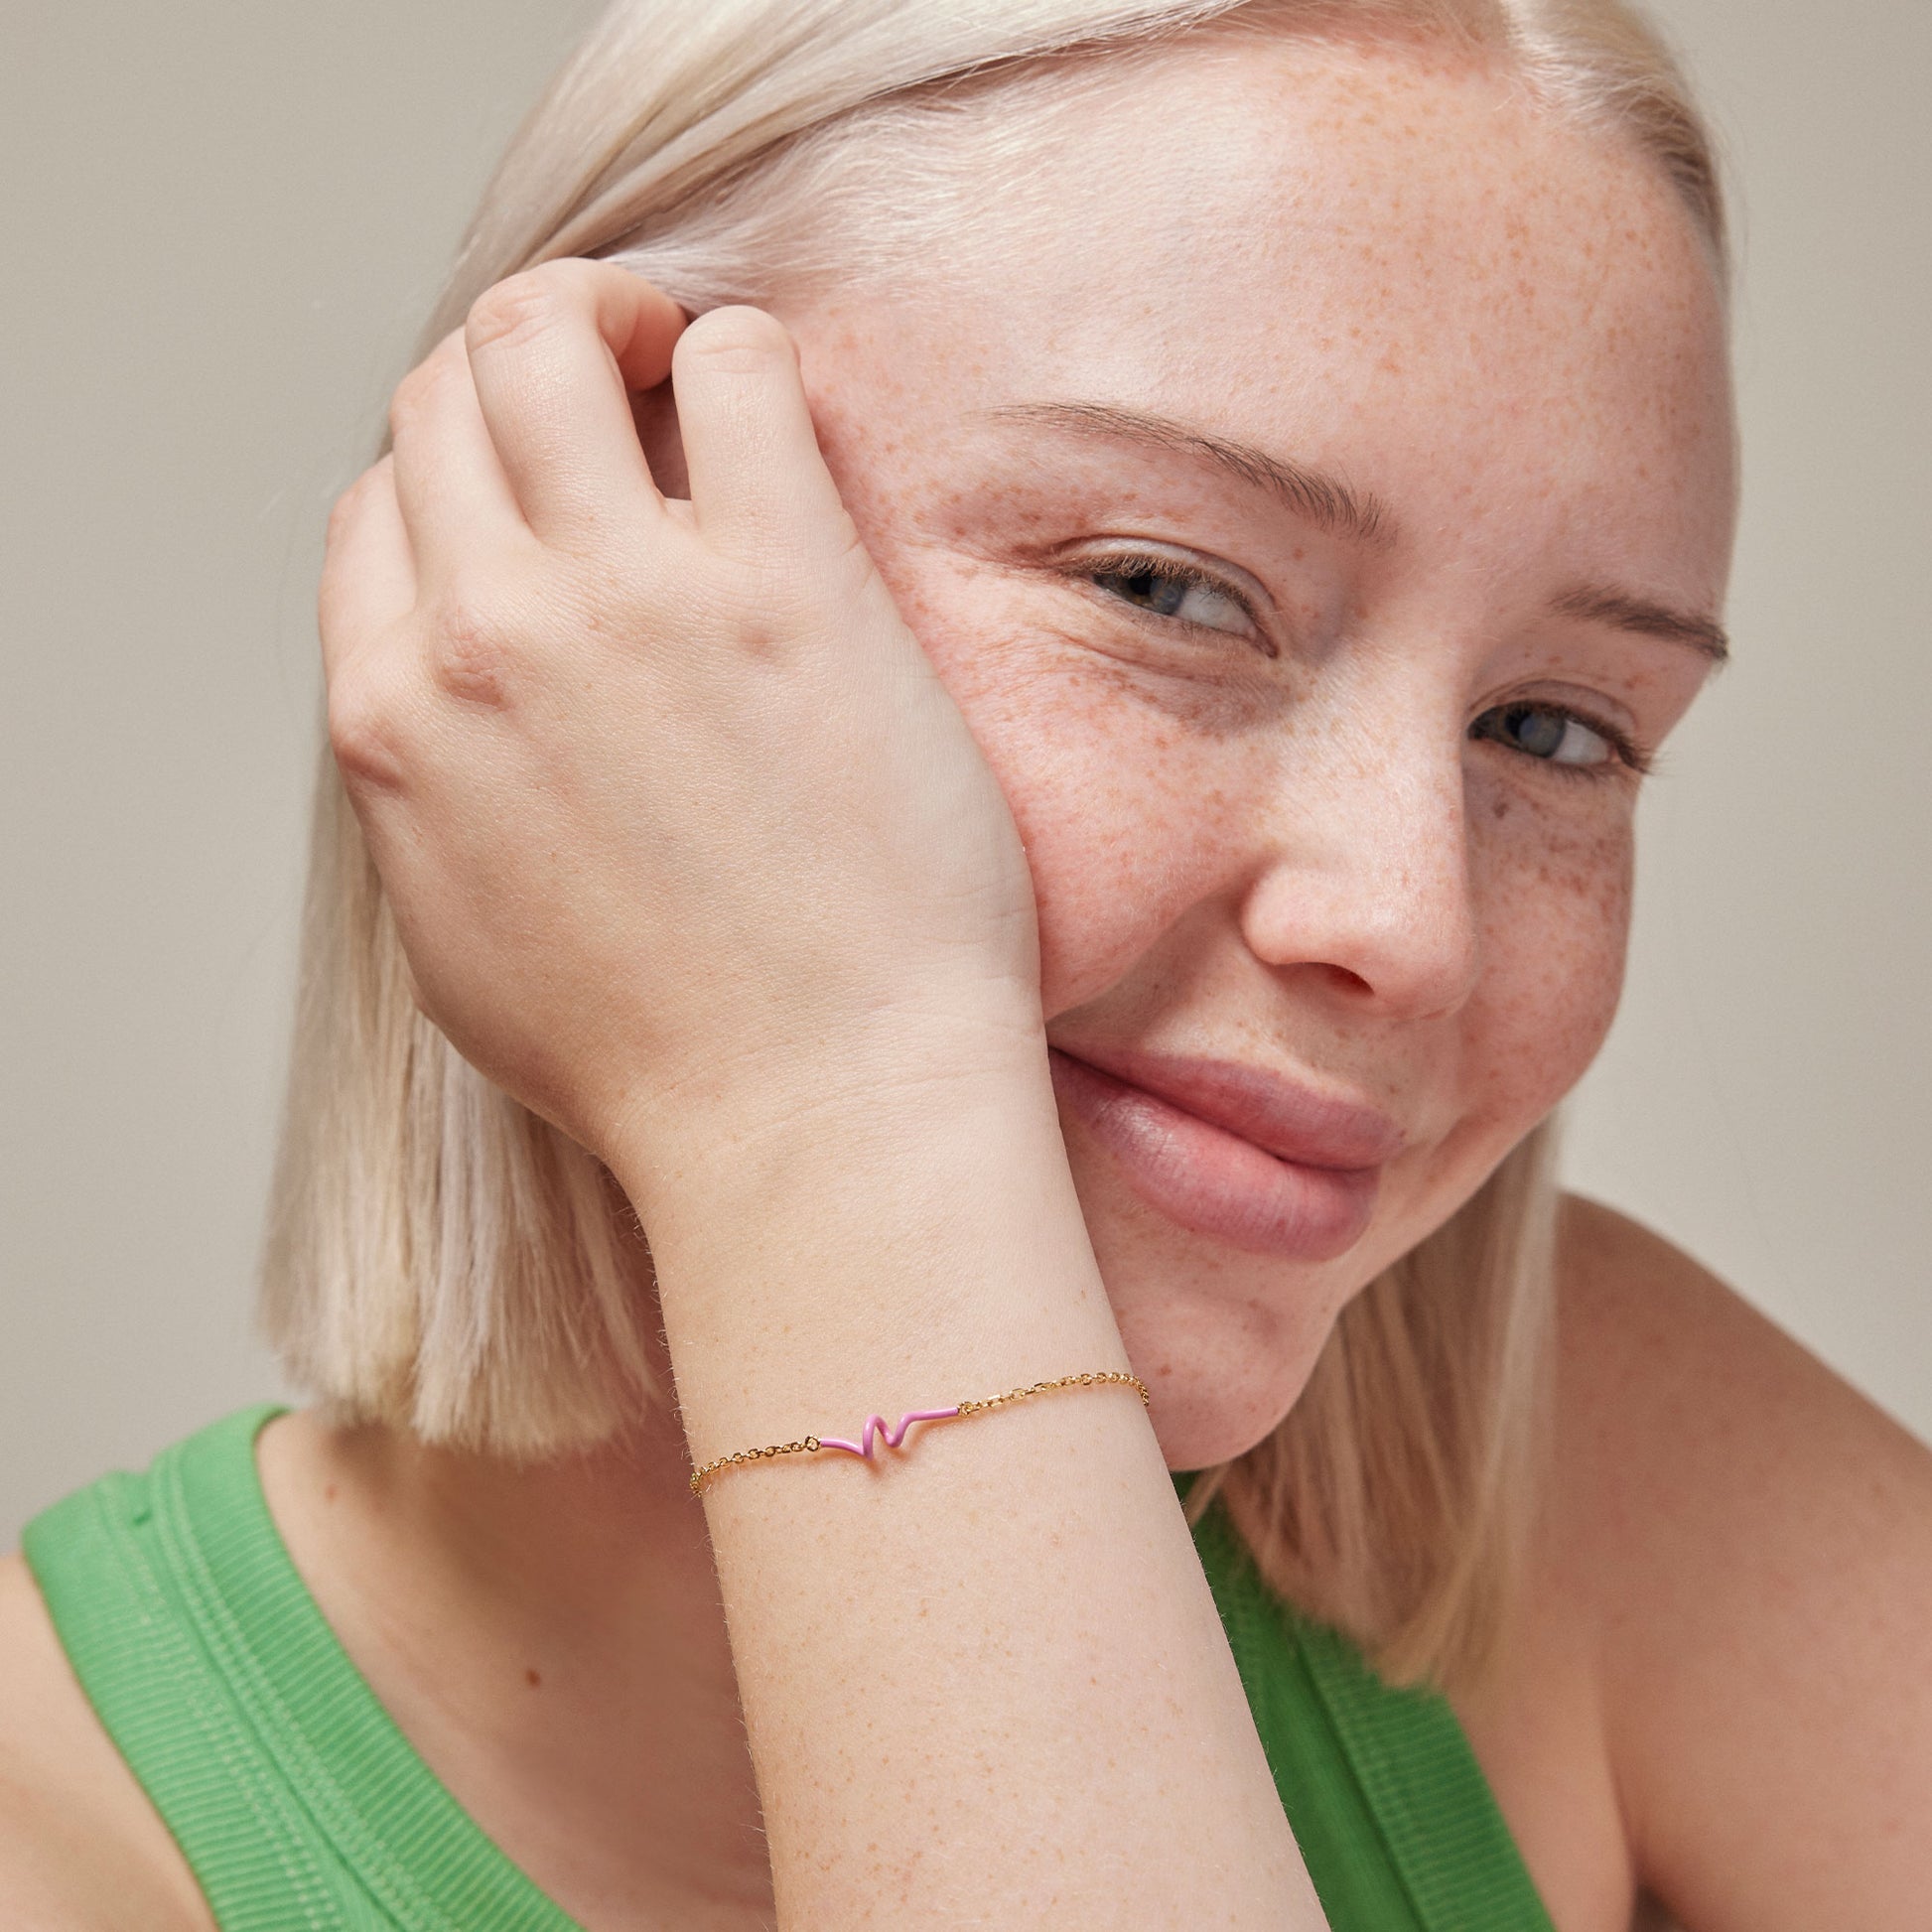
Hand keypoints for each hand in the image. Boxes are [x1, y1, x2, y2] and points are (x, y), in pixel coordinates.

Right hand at [319, 261, 1041, 1182]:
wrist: (817, 1117)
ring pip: (547, 332)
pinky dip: (742, 355)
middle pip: (446, 392)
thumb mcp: (461, 940)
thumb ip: (427, 793)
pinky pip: (735, 362)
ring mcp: (629, 597)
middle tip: (614, 397)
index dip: (458, 482)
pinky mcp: (783, 581)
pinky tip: (778, 427)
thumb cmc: (661, 1058)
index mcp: (393, 715)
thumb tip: (444, 697)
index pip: (375, 501)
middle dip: (519, 372)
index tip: (541, 506)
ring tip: (679, 366)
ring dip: (609, 318)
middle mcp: (484, 632)